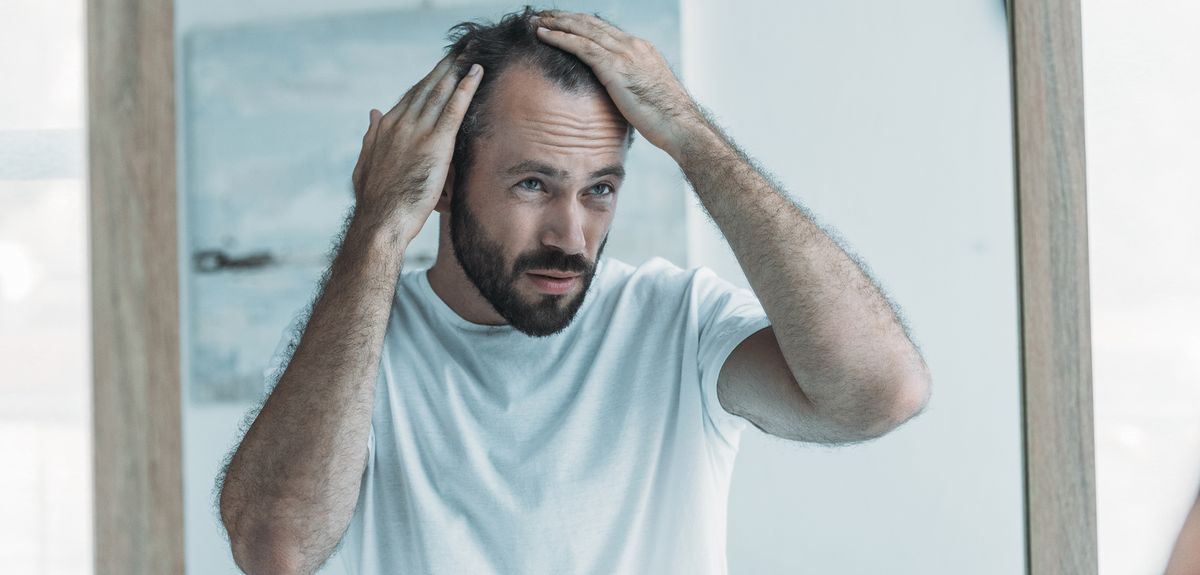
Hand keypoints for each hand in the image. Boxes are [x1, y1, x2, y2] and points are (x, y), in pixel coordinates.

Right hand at [351, 52, 482, 243]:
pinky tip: (475, 73)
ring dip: (457, 70)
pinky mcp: (435, 144)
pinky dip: (466, 88)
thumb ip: (370, 136)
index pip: (411, 98)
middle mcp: (400, 123)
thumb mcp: (365, 164)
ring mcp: (417, 132)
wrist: (380, 220)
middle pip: (427, 88)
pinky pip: (453, 109)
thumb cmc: (375, 201)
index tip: (441, 69)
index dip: (428, 81)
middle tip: (460, 50)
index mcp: (385, 128)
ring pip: (440, 93)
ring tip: (470, 54)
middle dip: (444, 68)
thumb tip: (372, 113)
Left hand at [531, 11, 707, 159]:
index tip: (561, 23)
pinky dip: (560, 38)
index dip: (580, 24)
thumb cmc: (665, 119)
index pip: (604, 30)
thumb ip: (629, 86)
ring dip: (556, 23)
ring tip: (536, 21)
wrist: (680, 125)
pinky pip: (581, 46)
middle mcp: (632, 45)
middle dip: (564, 18)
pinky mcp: (616, 67)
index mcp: (640, 49)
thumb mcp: (646, 95)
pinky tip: (542, 36)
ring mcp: (625, 54)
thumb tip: (614, 95)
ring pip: (583, 29)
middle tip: (542, 15)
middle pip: (591, 23)